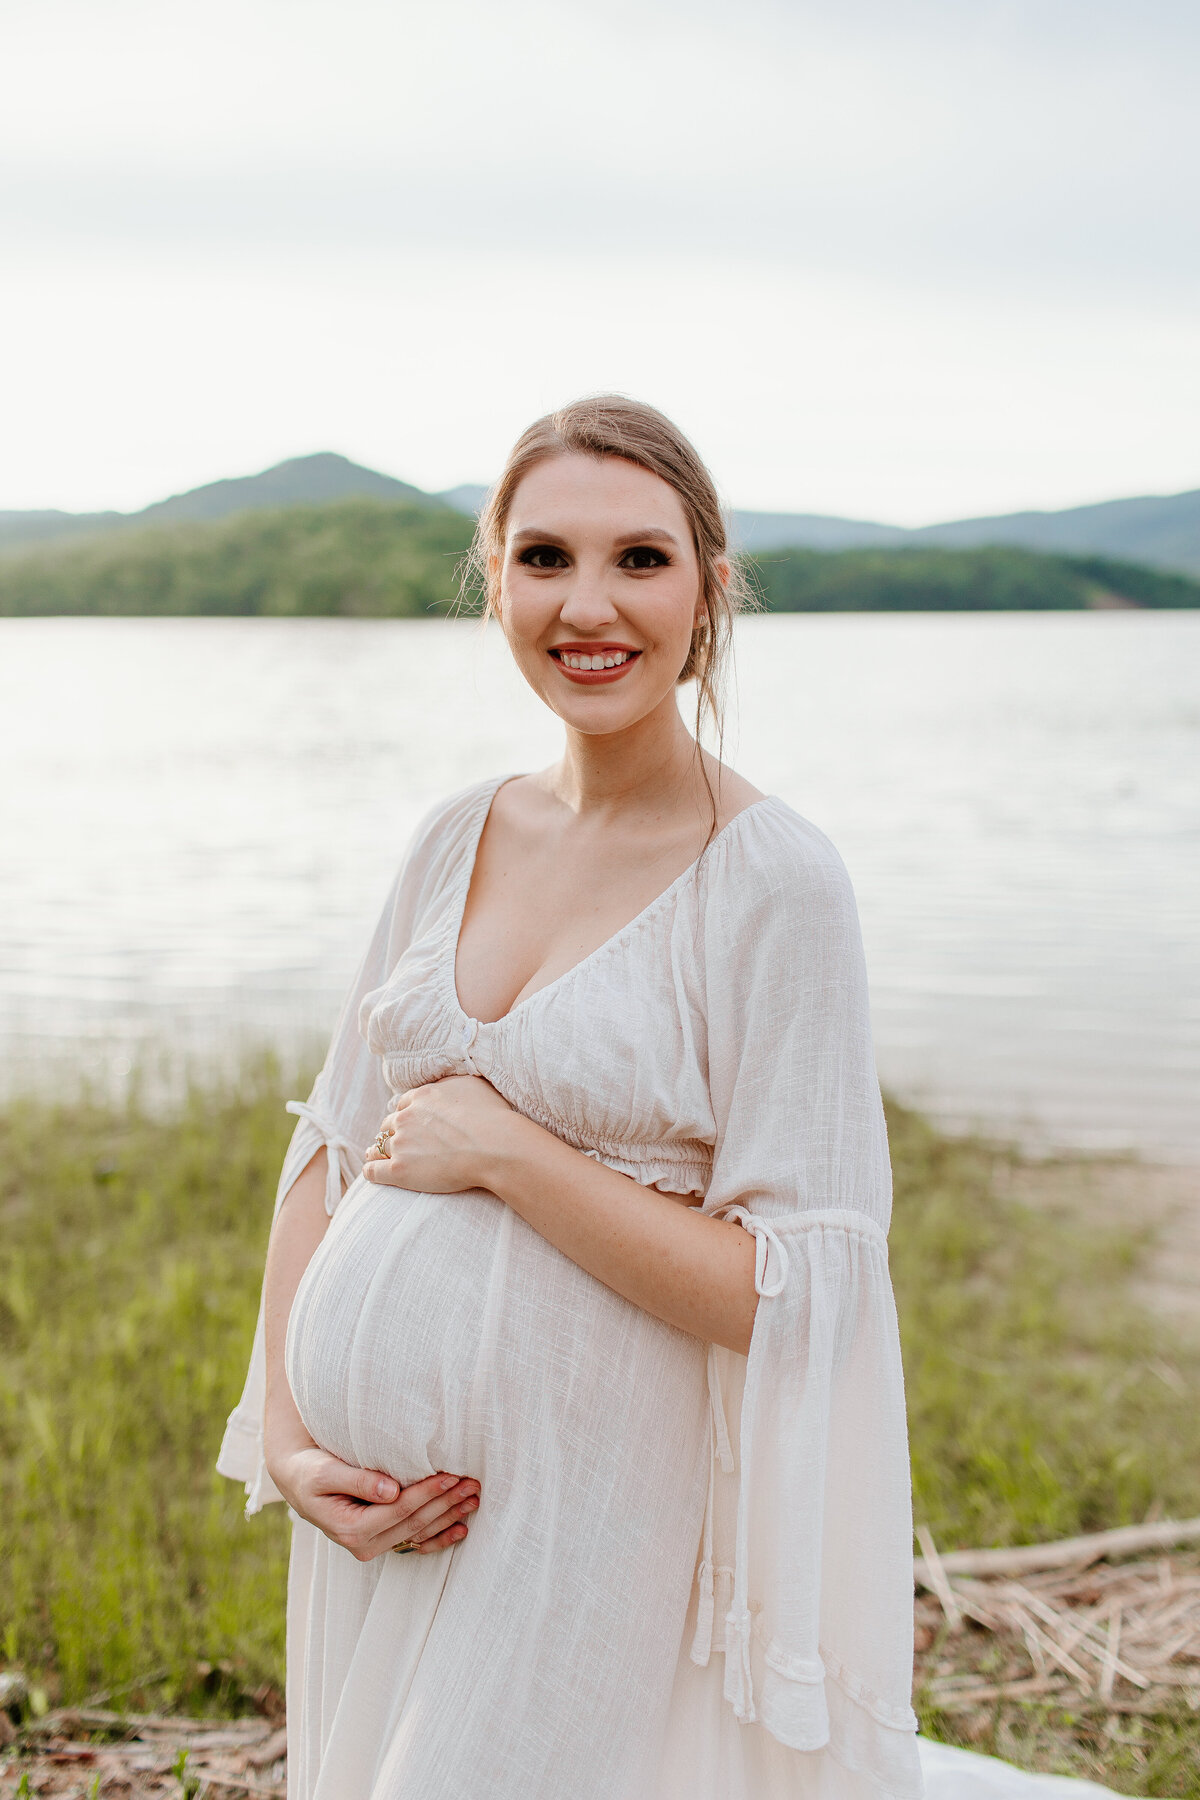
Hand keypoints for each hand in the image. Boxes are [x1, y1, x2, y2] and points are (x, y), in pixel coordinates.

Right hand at [270, 1442, 479, 1559]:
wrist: (299, 1481)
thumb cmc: (311, 1471)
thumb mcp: (325, 1473)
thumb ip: (357, 1480)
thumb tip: (390, 1490)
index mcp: (350, 1529)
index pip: (399, 1510)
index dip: (426, 1492)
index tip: (450, 1475)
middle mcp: (363, 1545)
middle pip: (414, 1523)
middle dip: (445, 1503)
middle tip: (472, 1483)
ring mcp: (373, 1547)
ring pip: (419, 1534)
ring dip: (448, 1516)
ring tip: (473, 1498)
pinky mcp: (380, 1542)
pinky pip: (415, 1544)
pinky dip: (440, 1537)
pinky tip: (461, 1529)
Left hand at [364, 1075, 522, 1195]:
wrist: (493, 1146)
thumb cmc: (491, 1116)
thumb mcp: (473, 1085)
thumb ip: (451, 1084)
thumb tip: (444, 1084)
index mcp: (421, 1097)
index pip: (403, 1104)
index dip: (406, 1114)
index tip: (408, 1122)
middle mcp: (406, 1118)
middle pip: (389, 1124)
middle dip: (393, 1131)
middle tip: (397, 1140)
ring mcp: (401, 1144)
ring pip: (379, 1145)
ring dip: (378, 1149)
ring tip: (376, 1155)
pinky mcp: (399, 1170)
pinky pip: (373, 1170)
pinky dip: (371, 1169)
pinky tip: (371, 1171)